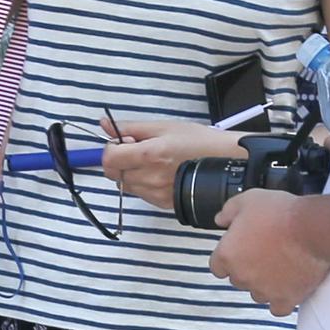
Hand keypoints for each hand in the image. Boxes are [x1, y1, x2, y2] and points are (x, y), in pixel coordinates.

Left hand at [100, 117, 247, 208]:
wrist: (225, 162)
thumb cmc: (199, 141)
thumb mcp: (163, 127)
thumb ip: (130, 127)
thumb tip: (104, 125)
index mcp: (149, 155)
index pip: (108, 159)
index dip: (111, 148)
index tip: (124, 142)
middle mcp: (150, 178)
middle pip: (114, 174)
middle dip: (119, 160)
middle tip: (138, 149)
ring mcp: (156, 193)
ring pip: (126, 185)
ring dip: (131, 172)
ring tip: (154, 161)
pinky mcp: (163, 203)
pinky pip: (140, 194)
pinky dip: (143, 183)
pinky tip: (161, 173)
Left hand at [207, 188, 326, 311]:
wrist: (311, 229)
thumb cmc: (281, 213)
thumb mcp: (248, 199)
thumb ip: (228, 211)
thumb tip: (220, 219)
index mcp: (227, 255)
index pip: (217, 266)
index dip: (229, 257)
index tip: (242, 249)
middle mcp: (241, 277)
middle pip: (238, 279)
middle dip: (248, 268)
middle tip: (266, 251)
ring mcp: (263, 290)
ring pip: (257, 293)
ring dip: (265, 283)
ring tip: (281, 266)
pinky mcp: (285, 299)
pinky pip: (278, 308)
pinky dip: (282, 300)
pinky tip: (288, 287)